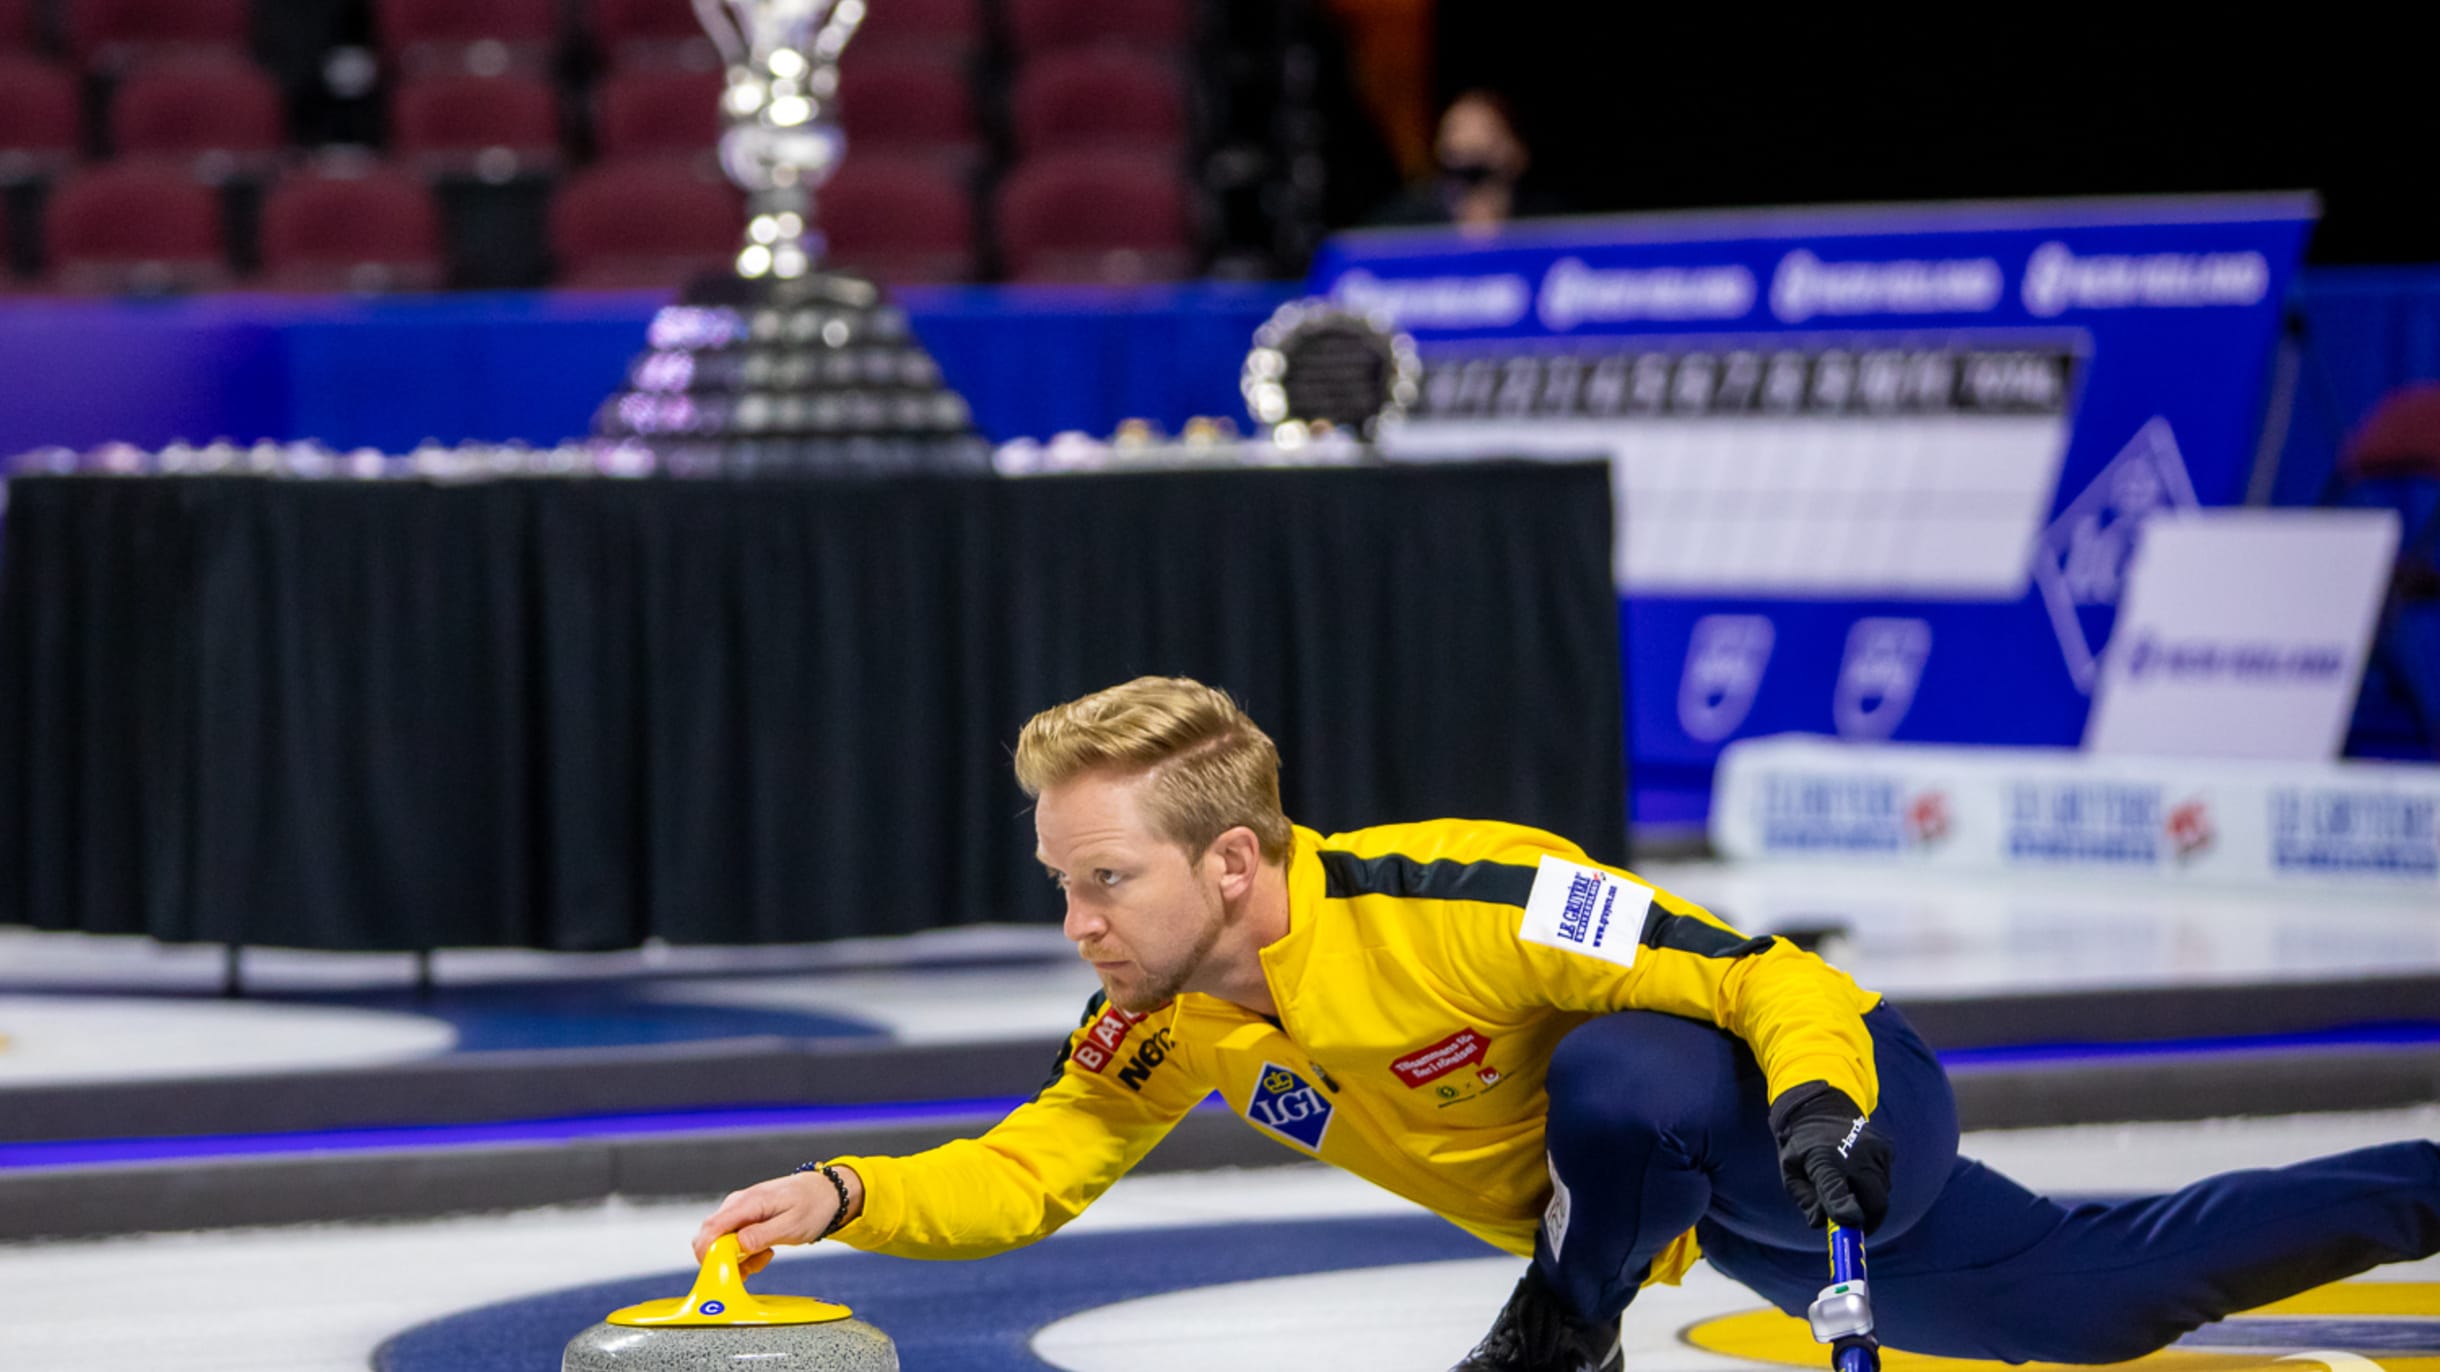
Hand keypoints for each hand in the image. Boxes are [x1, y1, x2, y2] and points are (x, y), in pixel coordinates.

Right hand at [691, 1167, 860, 1275]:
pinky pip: (731, 1240)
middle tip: (751, 1267)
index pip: (711, 1228)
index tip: (721, 1272)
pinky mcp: (744, 1218)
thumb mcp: (793, 1225)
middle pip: (710, 1237)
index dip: (708, 1253)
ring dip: (737, 1258)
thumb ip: (763, 1235)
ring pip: (720, 1241)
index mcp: (748, 1202)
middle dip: (723, 1259)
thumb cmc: (813, 1205)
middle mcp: (737, 1204)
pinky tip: (764, 1252)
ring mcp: (739, 1210)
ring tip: (765, 1257)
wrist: (827, 1192)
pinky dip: (743, 1253)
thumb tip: (738, 1245)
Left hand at [1767, 1082, 1891, 1232]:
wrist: (1821, 1106)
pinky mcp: (1887, 1148)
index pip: (1838, 1194)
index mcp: (1824, 1160)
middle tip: (1856, 1225)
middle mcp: (1856, 1155)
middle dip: (1867, 1220)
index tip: (1849, 1228)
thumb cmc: (1802, 1145)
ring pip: (1882, 1193)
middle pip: (1875, 1203)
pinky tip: (1856, 1172)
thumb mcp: (1791, 1170)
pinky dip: (1874, 1184)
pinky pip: (1885, 1179)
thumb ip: (1805, 1199)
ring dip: (1869, 1200)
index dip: (1846, 1216)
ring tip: (1849, 1188)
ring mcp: (1875, 1150)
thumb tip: (1822, 1223)